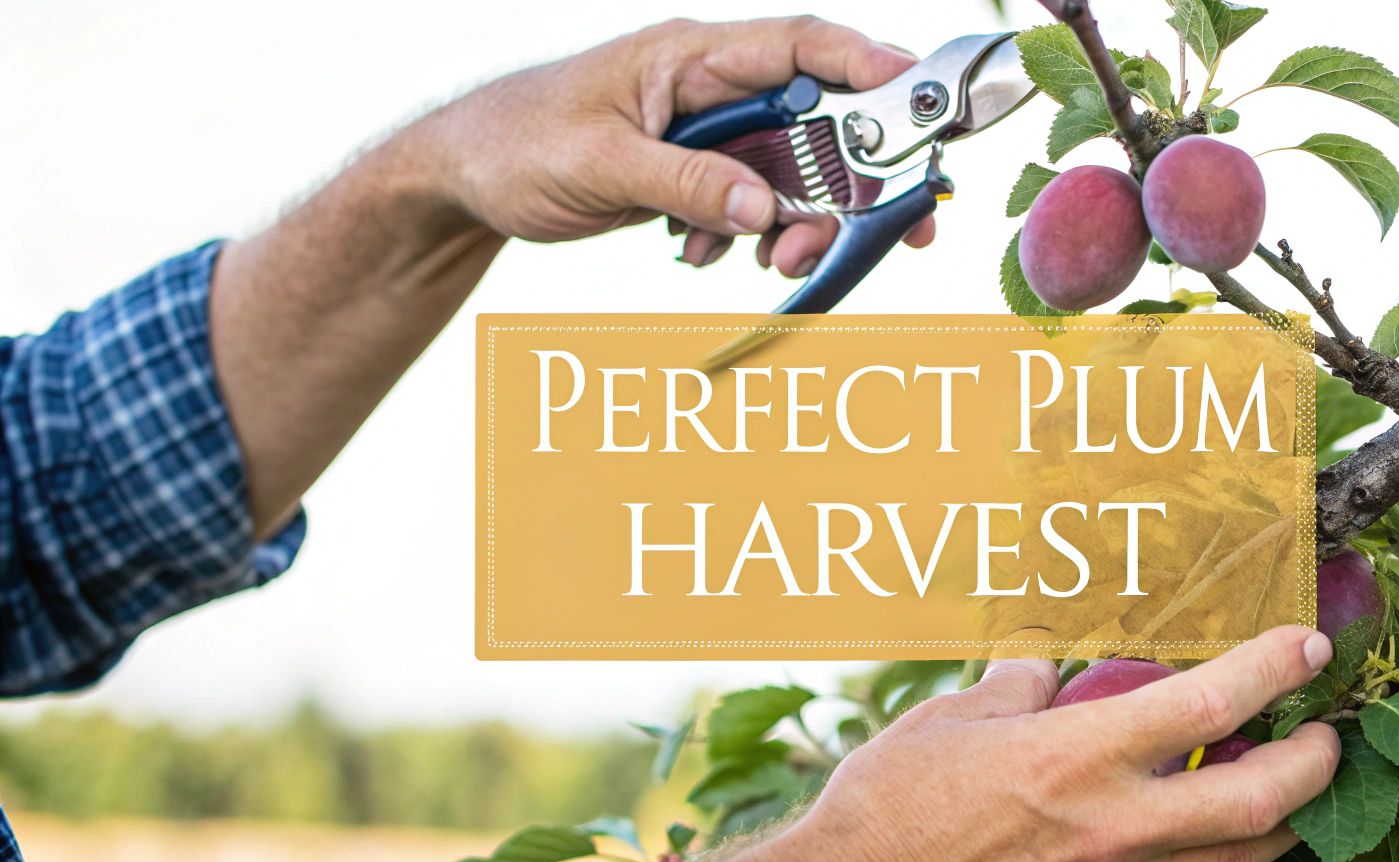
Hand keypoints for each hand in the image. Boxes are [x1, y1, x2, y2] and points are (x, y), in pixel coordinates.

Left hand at [416, 16, 936, 276]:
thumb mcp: (601, 167)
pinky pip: (754, 207)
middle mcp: (711, 88)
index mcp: (691, 57)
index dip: (867, 62)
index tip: (918, 94)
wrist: (467, 175)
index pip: (798, 45)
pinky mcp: (697, 174)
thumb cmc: (518, 144)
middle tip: (898, 229)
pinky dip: (750, 239)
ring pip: (792, 176)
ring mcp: (708, 133)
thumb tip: (765, 214)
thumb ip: (687, 186)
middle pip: (818, 123)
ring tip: (778, 266)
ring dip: (801, 225)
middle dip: (857, 180)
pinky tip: (708, 258)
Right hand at [498, 626, 1338, 861]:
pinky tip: (1203, 832)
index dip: (1272, 669)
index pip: (1209, 708)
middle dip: (1317, 764)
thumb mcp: (948, 721)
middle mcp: (1112, 828)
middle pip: (1261, 802)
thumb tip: (1043, 664)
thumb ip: (1014, 689)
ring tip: (1289, 788)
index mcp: (1076, 759)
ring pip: (1236, 861)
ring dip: (1281, 822)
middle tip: (1329, 734)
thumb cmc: (883, 809)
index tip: (1305, 645)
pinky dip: (1216, 859)